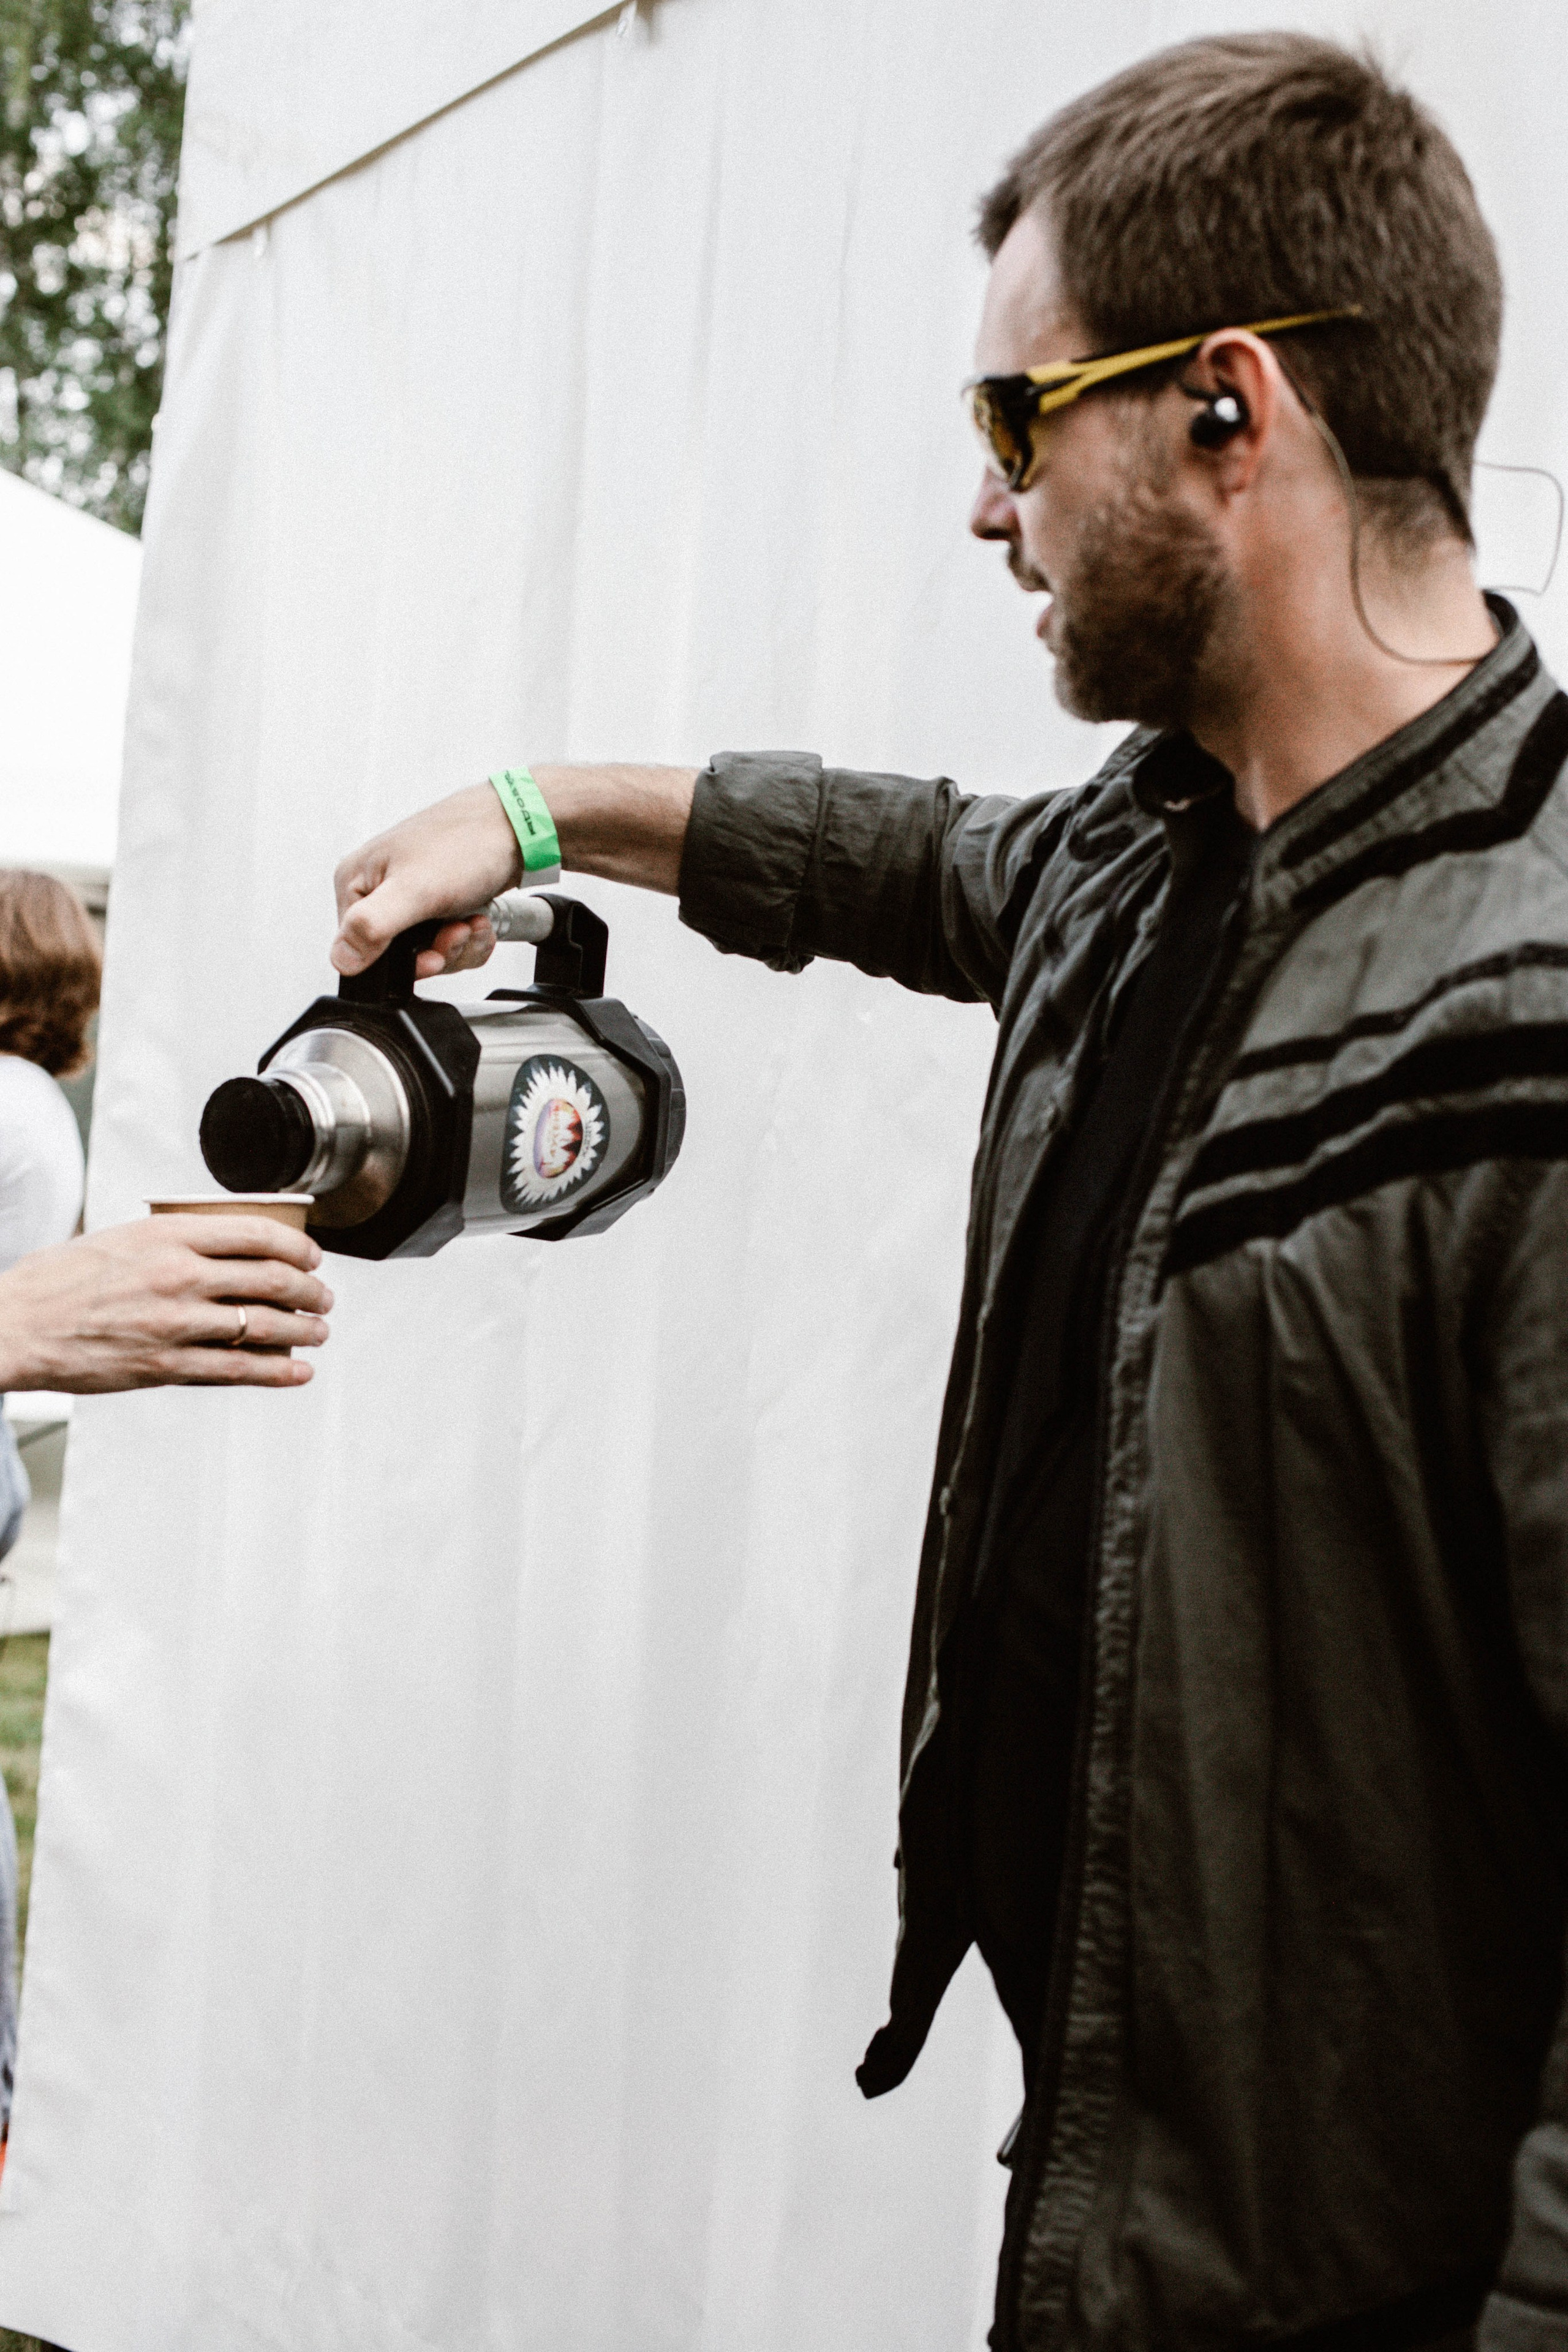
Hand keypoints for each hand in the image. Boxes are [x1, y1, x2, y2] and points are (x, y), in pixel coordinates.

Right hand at [0, 1216, 334, 1392]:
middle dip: (311, 1291)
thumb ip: (167, 1240)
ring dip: (303, 1331)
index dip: (298, 1247)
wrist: (15, 1326)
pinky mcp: (166, 1365)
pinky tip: (298, 1371)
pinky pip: (238, 1370)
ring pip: (263, 1326)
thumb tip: (210, 1245)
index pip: (257, 1233)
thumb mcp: (118, 1238)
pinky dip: (278, 1371)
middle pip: (272, 1280)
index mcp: (168, 1234)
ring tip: (318, 1332)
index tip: (312, 1257)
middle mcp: (179, 1275)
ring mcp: (175, 1323)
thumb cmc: (57, 1281)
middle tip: (323, 1297)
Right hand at [332, 782, 520, 980]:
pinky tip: (479, 919)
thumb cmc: (464, 842)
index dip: (400, 963)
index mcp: (355, 884)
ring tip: (473, 919)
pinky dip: (470, 939)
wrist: (515, 826)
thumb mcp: (413, 890)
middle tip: (458, 929)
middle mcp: (378, 892)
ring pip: (429, 953)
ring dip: (459, 945)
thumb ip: (371, 926)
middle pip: (398, 958)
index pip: (358, 951)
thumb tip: (341, 959)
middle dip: (439, 952)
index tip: (433, 955)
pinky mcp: (436, 904)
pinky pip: (449, 943)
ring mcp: (409, 898)